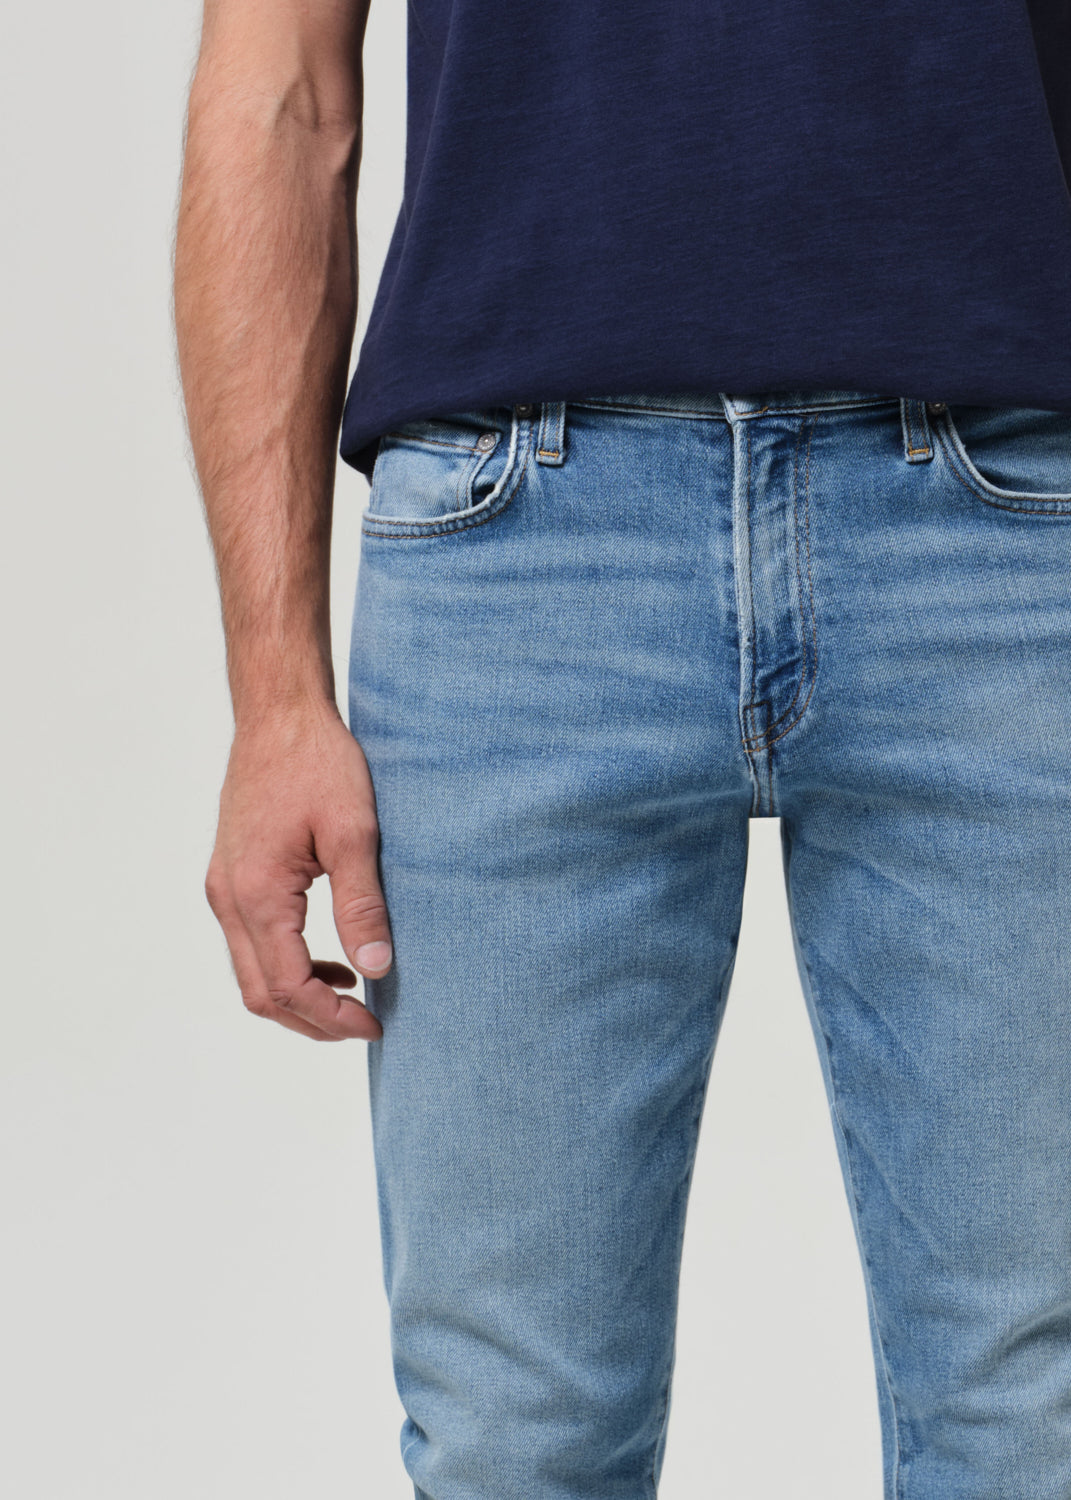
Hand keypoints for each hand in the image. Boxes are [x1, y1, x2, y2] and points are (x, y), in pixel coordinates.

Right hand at [205, 703, 387, 1040]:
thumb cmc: (317, 762)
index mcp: (256, 893)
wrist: (279, 714)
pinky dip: (288, 965)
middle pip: (261, 992)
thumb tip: (376, 967)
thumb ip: (362, 905)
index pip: (288, 986)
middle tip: (366, 1024)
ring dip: (299, 996)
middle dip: (313, 1021)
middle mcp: (229, 897)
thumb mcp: (354, 832)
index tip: (376, 1025)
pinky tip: (332, 959)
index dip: (332, 1018)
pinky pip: (252, 942)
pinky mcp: (232, 876)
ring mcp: (224, 887)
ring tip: (354, 994)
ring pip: (252, 972)